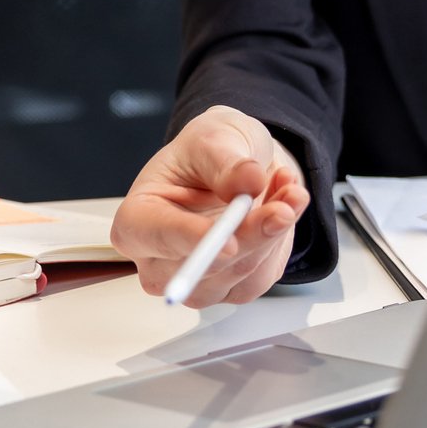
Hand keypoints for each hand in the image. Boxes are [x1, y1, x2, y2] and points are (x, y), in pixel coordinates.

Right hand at [111, 105, 311, 307]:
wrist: (235, 167)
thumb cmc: (206, 153)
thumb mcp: (213, 138)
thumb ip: (227, 161)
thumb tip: (248, 181)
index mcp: (137, 219)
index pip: (151, 237)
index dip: (188, 240)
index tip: (228, 241)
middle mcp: (160, 262)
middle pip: (201, 267)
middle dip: (249, 237)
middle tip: (283, 208)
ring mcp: (197, 282)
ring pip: (239, 272)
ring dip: (274, 232)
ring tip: (289, 190)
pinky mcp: (233, 289)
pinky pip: (263, 274)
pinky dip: (281, 239)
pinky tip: (282, 206)